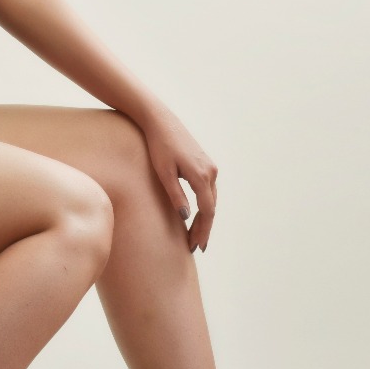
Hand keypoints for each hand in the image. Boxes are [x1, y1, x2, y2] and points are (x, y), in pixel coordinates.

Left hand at [139, 108, 217, 252]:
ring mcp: (210, 167)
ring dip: (204, 218)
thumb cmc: (158, 146)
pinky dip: (204, 205)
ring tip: (194, 236)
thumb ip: (175, 195)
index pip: (207, 211)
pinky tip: (196, 215)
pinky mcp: (205, 164)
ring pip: (211, 199)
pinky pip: (208, 190)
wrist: (161, 121)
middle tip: (194, 247)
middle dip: (204, 229)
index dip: (202, 230)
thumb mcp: (163, 172)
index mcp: (201, 175)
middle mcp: (211, 172)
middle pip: (211, 208)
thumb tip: (185, 217)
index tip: (195, 246)